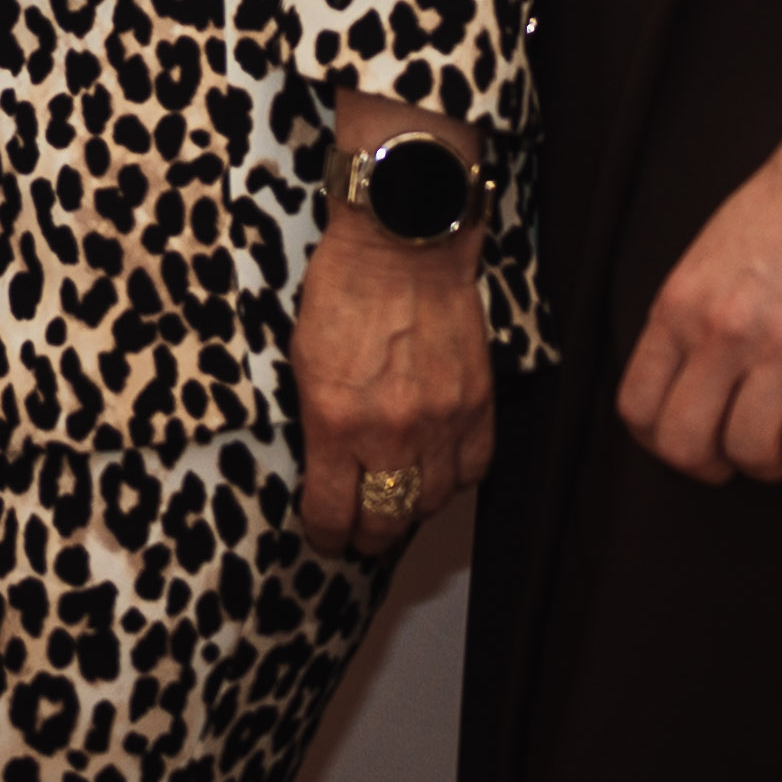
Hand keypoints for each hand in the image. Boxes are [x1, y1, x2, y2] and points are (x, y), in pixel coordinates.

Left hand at [293, 185, 498, 550]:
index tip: (325, 537)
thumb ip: (317, 420)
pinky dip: (455, 479)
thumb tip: (327, 466)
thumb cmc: (341, 291)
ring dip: (412, 510)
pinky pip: (475, 469)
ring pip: (433, 502)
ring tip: (398, 504)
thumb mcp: (302, 360)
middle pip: (387, 519)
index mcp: (335, 421)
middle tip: (361, 536)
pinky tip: (438, 472)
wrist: (404, 243)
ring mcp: (441, 422)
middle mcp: (391, 432)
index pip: (334, 511)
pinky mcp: (479, 405)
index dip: (327, 535)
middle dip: (370, 537)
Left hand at [617, 72, 781, 482]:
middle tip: (732, 457)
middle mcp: (721, 336)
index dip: (657, 440)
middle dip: (707, 466)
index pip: (638, 405)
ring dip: (771, 463)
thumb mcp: (702, 258)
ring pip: (755, 454)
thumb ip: (685, 317)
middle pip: (687, 444)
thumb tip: (680, 377)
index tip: (684, 441)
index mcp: (678, 307)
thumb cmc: (778, 211)